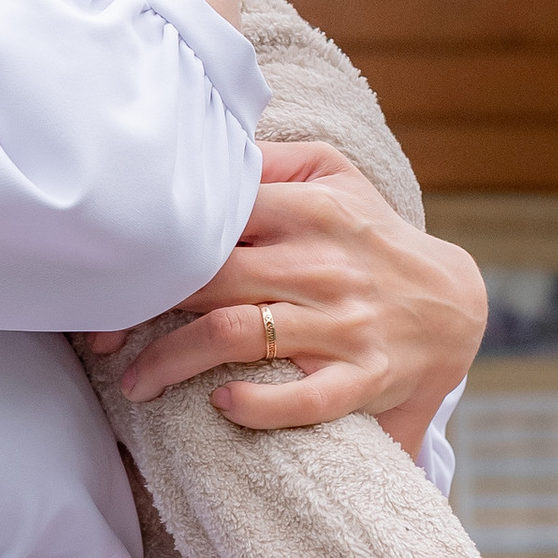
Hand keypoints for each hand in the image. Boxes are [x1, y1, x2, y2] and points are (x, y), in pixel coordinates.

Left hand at [91, 143, 487, 457]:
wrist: (457, 304)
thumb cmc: (371, 237)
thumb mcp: (335, 176)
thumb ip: (268, 162)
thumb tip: (201, 152)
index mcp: (307, 209)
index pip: (211, 215)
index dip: (149, 247)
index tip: (107, 277)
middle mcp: (319, 263)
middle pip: (205, 276)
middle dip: (138, 311)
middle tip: (100, 340)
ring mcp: (343, 322)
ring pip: (234, 334)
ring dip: (171, 361)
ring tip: (134, 384)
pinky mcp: (365, 376)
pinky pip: (304, 397)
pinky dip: (257, 404)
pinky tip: (221, 405)